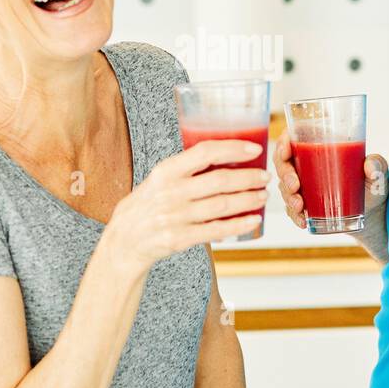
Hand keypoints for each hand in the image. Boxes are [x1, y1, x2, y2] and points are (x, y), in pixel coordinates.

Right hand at [103, 139, 267, 271]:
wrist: (124, 240)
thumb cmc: (147, 205)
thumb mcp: (158, 179)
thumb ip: (185, 169)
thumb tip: (226, 155)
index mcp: (166, 171)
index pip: (204, 153)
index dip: (233, 148)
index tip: (255, 148)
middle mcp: (170, 192)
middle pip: (219, 181)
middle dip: (248, 177)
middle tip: (265, 176)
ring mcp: (175, 216)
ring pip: (222, 205)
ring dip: (248, 200)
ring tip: (262, 196)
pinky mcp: (180, 238)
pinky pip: (216, 230)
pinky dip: (239, 224)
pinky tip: (253, 220)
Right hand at [273, 134, 388, 256]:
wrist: (373, 215)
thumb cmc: (373, 186)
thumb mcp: (379, 174)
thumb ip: (378, 166)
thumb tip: (369, 166)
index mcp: (320, 150)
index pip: (292, 140)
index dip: (282, 142)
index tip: (286, 150)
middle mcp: (307, 167)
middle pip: (283, 164)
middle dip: (285, 174)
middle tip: (295, 185)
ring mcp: (304, 188)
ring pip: (284, 188)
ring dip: (288, 197)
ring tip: (300, 205)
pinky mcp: (305, 207)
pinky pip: (292, 210)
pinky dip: (295, 215)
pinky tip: (303, 220)